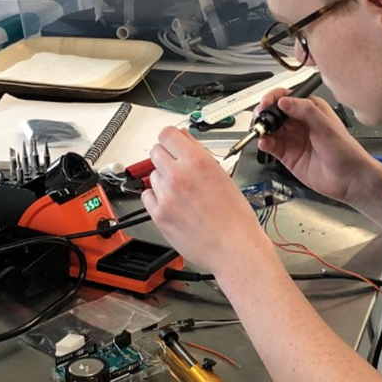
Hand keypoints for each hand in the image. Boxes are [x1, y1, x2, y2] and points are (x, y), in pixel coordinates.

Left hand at [142, 127, 267, 274]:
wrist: (233, 247)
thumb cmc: (235, 216)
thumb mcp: (222, 174)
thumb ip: (199, 154)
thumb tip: (185, 140)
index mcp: (197, 161)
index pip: (167, 133)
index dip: (171, 139)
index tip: (173, 144)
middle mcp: (178, 175)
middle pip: (155, 151)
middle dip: (166, 158)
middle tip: (178, 170)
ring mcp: (166, 195)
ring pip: (152, 175)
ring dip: (163, 180)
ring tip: (182, 193)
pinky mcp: (158, 215)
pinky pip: (147, 196)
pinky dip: (156, 198)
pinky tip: (173, 204)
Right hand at [256, 92, 376, 205]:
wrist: (348, 178)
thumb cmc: (345, 150)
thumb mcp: (326, 126)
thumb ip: (305, 111)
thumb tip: (284, 101)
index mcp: (311, 109)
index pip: (287, 97)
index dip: (274, 98)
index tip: (267, 103)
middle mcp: (300, 122)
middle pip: (275, 112)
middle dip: (265, 113)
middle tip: (260, 117)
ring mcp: (293, 139)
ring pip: (270, 129)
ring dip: (262, 128)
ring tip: (260, 131)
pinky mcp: (287, 155)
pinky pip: (271, 146)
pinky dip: (265, 143)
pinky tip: (264, 142)